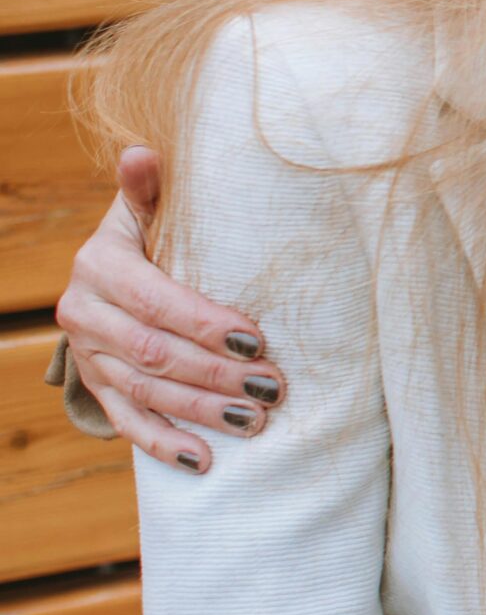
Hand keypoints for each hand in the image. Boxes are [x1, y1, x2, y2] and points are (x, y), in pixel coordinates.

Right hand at [55, 147, 287, 473]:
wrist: (110, 274)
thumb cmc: (152, 233)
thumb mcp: (149, 209)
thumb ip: (149, 190)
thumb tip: (143, 152)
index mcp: (99, 266)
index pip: (156, 302)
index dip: (205, 325)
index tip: (256, 343)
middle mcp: (83, 313)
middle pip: (154, 353)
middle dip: (215, 375)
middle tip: (273, 389)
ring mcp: (87, 356)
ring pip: (145, 391)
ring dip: (200, 412)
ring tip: (255, 422)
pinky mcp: (96, 388)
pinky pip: (127, 422)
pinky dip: (165, 444)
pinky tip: (205, 462)